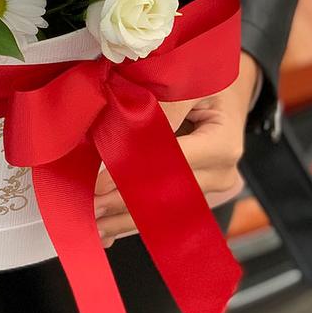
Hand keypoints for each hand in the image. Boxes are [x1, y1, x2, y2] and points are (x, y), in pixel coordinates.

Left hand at [95, 52, 260, 247]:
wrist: (225, 90)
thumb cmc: (202, 80)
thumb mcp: (185, 79)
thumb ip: (158, 105)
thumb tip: (121, 134)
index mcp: (224, 142)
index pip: (172, 163)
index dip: (133, 173)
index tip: (97, 184)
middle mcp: (223, 173)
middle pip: (168, 195)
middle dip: (124, 204)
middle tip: (86, 209)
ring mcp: (212, 190)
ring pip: (165, 212)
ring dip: (125, 220)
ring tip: (91, 226)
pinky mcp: (198, 197)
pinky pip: (165, 213)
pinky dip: (134, 221)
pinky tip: (108, 233)